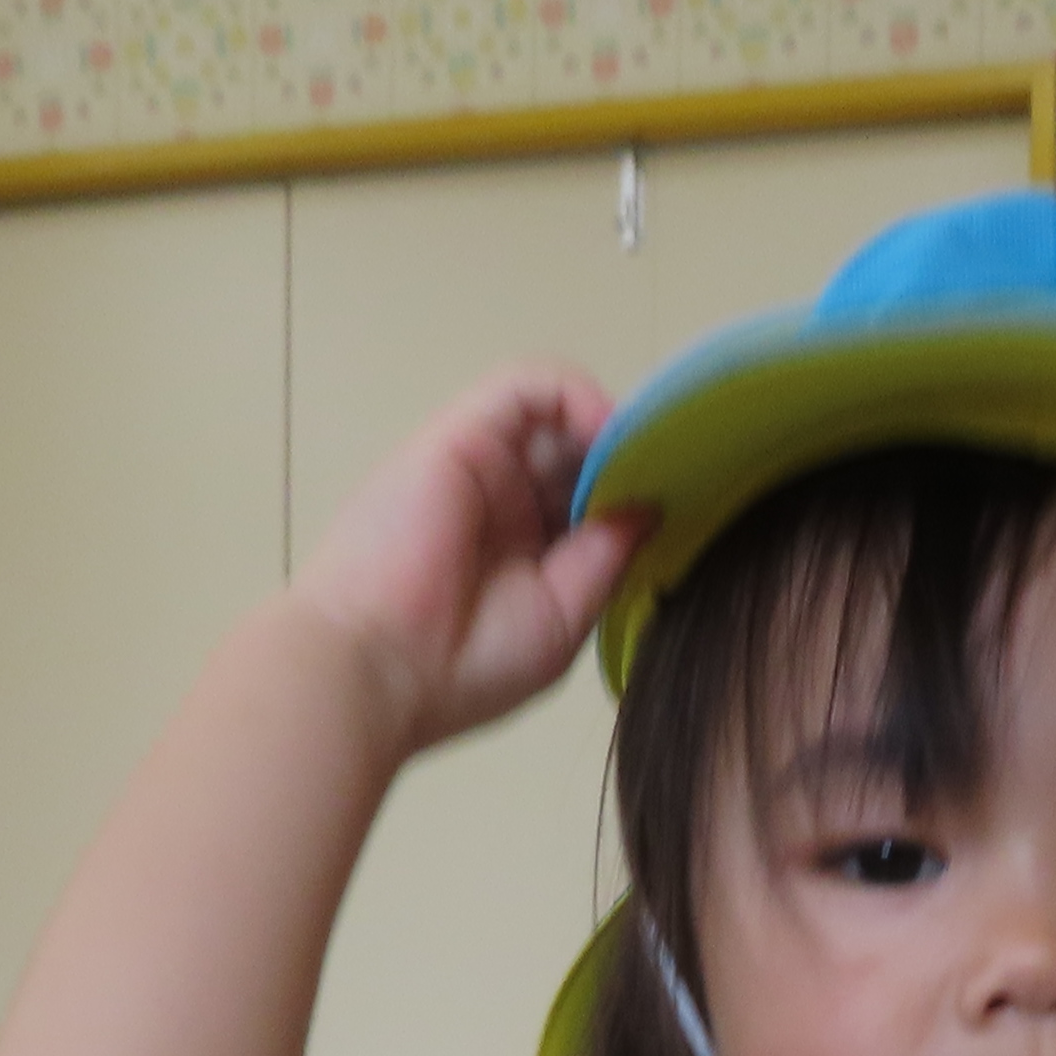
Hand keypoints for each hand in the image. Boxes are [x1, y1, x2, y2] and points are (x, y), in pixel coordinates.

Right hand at [290, 366, 654, 756]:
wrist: (376, 668)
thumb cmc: (465, 665)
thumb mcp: (561, 617)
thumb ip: (606, 556)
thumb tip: (651, 505)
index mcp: (525, 554)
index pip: (591, 505)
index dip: (634, 500)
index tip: (678, 510)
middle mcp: (505, 503)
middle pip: (580, 456)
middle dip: (630, 463)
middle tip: (673, 478)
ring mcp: (483, 464)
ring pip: (559, 416)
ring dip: (611, 429)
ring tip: (646, 458)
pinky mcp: (463, 433)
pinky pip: (529, 387)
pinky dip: (579, 397)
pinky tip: (612, 434)